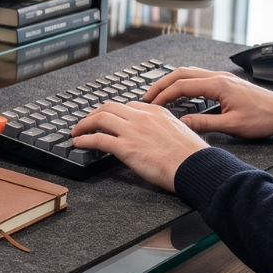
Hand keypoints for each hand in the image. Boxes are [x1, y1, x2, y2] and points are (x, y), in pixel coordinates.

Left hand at [71, 102, 207, 191]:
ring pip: (100, 118)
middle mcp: (143, 116)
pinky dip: (84, 139)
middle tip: (86, 122)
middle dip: (94, 114)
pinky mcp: (126, 147)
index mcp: (157, 111)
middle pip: (110, 107)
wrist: (196, 167)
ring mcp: (133, 131)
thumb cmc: (192, 156)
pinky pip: (98, 139)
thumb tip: (155, 135)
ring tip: (77, 131)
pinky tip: (78, 142)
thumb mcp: (179, 131)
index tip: (105, 117)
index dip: (112, 111)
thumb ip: (163, 127)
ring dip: (84, 124)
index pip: (127, 105)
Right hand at [143, 68, 272, 138]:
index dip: (164, 95)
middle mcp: (219, 77)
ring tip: (159, 94)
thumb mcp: (232, 125)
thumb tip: (181, 124)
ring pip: (189, 73)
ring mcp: (222, 78)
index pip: (182, 85)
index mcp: (219, 85)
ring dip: (172, 82)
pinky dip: (183, 83)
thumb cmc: (263, 118)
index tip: (152, 104)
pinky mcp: (226, 82)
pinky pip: (198, 77)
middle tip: (147, 96)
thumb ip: (204, 123)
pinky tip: (179, 93)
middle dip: (162, 84)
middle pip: (182, 73)